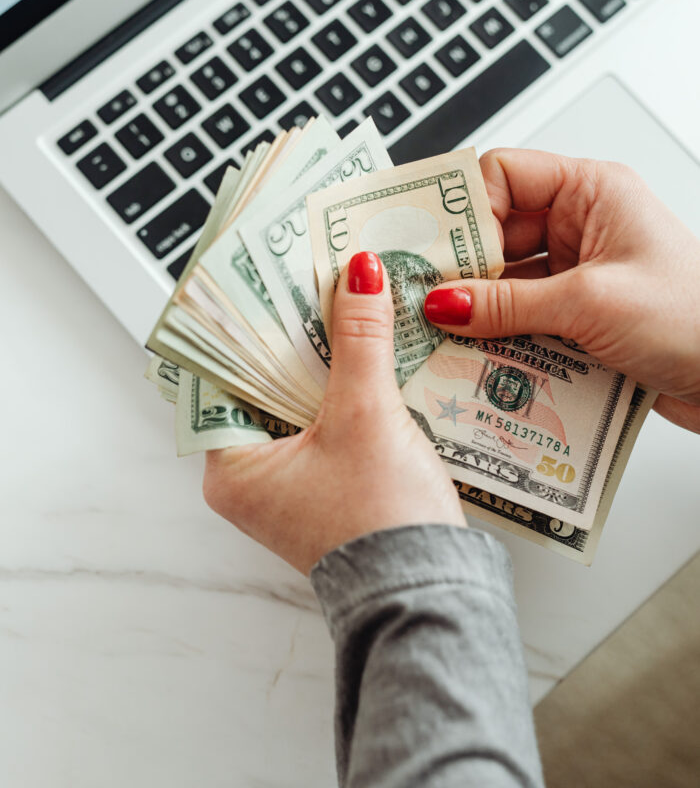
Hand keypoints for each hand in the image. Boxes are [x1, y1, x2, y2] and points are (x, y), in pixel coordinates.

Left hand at [203, 252, 464, 574]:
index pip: (222, 376)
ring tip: (341, 305)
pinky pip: (323, 422)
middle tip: (310, 281)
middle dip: (291, 337)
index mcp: (232, 468)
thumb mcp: (367, 414)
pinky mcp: (326, 488)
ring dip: (321, 361)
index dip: (247, 324)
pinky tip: (366, 354)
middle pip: (262, 385)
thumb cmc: (381, 520)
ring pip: (296, 401)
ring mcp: (289, 486)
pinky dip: (341, 390)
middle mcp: (251, 479)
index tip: (268, 279)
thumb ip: (361, 337)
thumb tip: (360, 272)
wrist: (432, 592)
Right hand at [423, 149, 699, 432]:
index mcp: (591, 192)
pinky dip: (501, 335)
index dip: (463, 208)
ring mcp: (580, 272)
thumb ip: (508, 303)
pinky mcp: (580, 315)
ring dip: (480, 310)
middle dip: (462, 269)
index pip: (503, 175)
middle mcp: (582, 225)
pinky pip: (524, 316)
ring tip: (446, 335)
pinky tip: (480, 355)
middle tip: (425, 299)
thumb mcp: (591, 304)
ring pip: (506, 281)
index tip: (430, 247)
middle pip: (496, 233)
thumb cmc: (698, 319)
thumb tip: (444, 303)